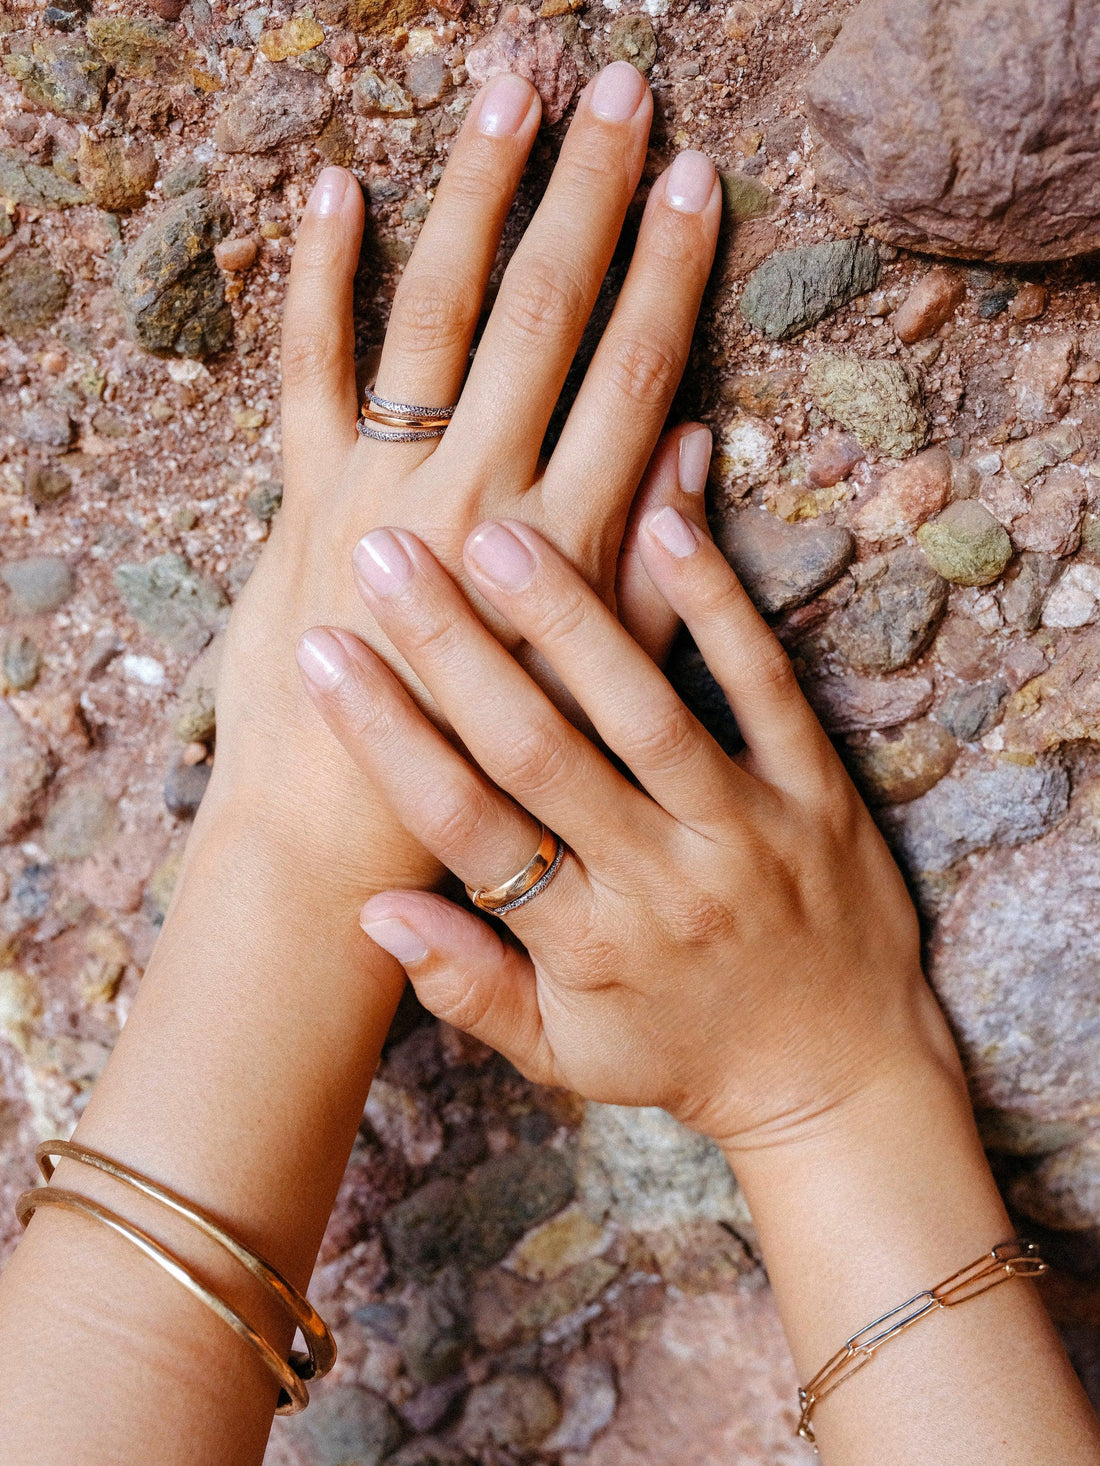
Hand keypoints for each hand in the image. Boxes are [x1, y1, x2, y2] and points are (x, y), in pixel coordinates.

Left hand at [205, 64, 722, 899]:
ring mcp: (383, 489)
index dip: (668, 271)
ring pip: (439, 316)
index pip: (631, 373)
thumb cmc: (484, 772)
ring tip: (510, 92)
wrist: (336, 829)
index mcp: (561, 543)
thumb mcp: (597, 687)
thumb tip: (689, 447)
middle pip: (545, 317)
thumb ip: (651, 574)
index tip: (694, 178)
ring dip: (474, 196)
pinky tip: (334, 187)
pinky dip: (316, 278)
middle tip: (618, 89)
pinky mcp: (305, 500)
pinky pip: (308, 370)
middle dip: (586, 194)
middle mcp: (476, 497)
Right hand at [294, 508, 958, 1151]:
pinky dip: (717, 609)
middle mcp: (662, 880)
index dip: (386, 738)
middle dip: (453, 650)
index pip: (465, 827)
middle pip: (539, 751)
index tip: (323, 656)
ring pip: (643, 711)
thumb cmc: (682, 1054)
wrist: (842, 1077)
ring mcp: (748, 830)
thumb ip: (467, 987)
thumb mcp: (565, 1053)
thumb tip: (370, 912)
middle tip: (385, 556)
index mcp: (587, 944)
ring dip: (568, 619)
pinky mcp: (819, 791)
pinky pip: (765, 689)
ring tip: (496, 533)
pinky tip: (665, 528)